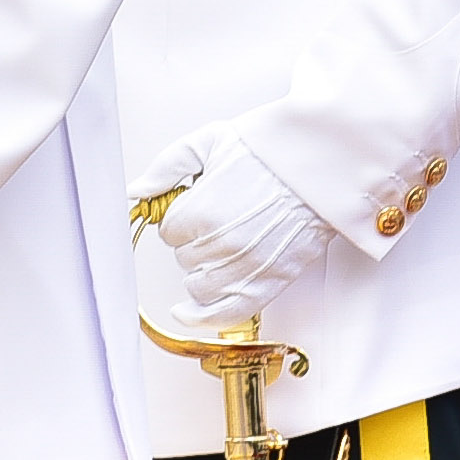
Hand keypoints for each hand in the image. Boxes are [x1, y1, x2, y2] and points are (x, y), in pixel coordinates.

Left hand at [139, 126, 345, 332]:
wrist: (322, 162)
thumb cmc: (273, 150)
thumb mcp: (210, 141)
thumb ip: (167, 167)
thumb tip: (136, 190)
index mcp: (202, 210)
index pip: (169, 232)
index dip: (182, 220)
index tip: (198, 209)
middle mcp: (220, 243)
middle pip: (184, 259)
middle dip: (194, 243)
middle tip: (218, 221)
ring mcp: (245, 267)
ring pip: (199, 287)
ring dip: (203, 272)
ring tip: (221, 250)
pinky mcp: (269, 282)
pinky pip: (226, 314)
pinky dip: (205, 318)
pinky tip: (190, 312)